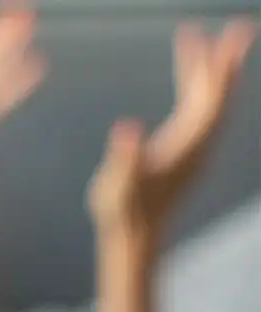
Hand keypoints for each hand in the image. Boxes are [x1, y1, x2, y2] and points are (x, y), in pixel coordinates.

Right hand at [88, 20, 254, 251]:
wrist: (134, 237)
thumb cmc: (123, 211)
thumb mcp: (118, 184)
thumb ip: (124, 156)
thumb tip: (127, 129)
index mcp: (186, 148)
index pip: (209, 102)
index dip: (218, 72)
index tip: (228, 42)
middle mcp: (197, 145)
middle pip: (218, 96)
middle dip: (227, 62)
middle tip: (239, 27)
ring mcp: (192, 148)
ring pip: (207, 101)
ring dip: (209, 70)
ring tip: (204, 38)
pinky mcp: (183, 150)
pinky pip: (195, 109)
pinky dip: (193, 86)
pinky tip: (187, 73)